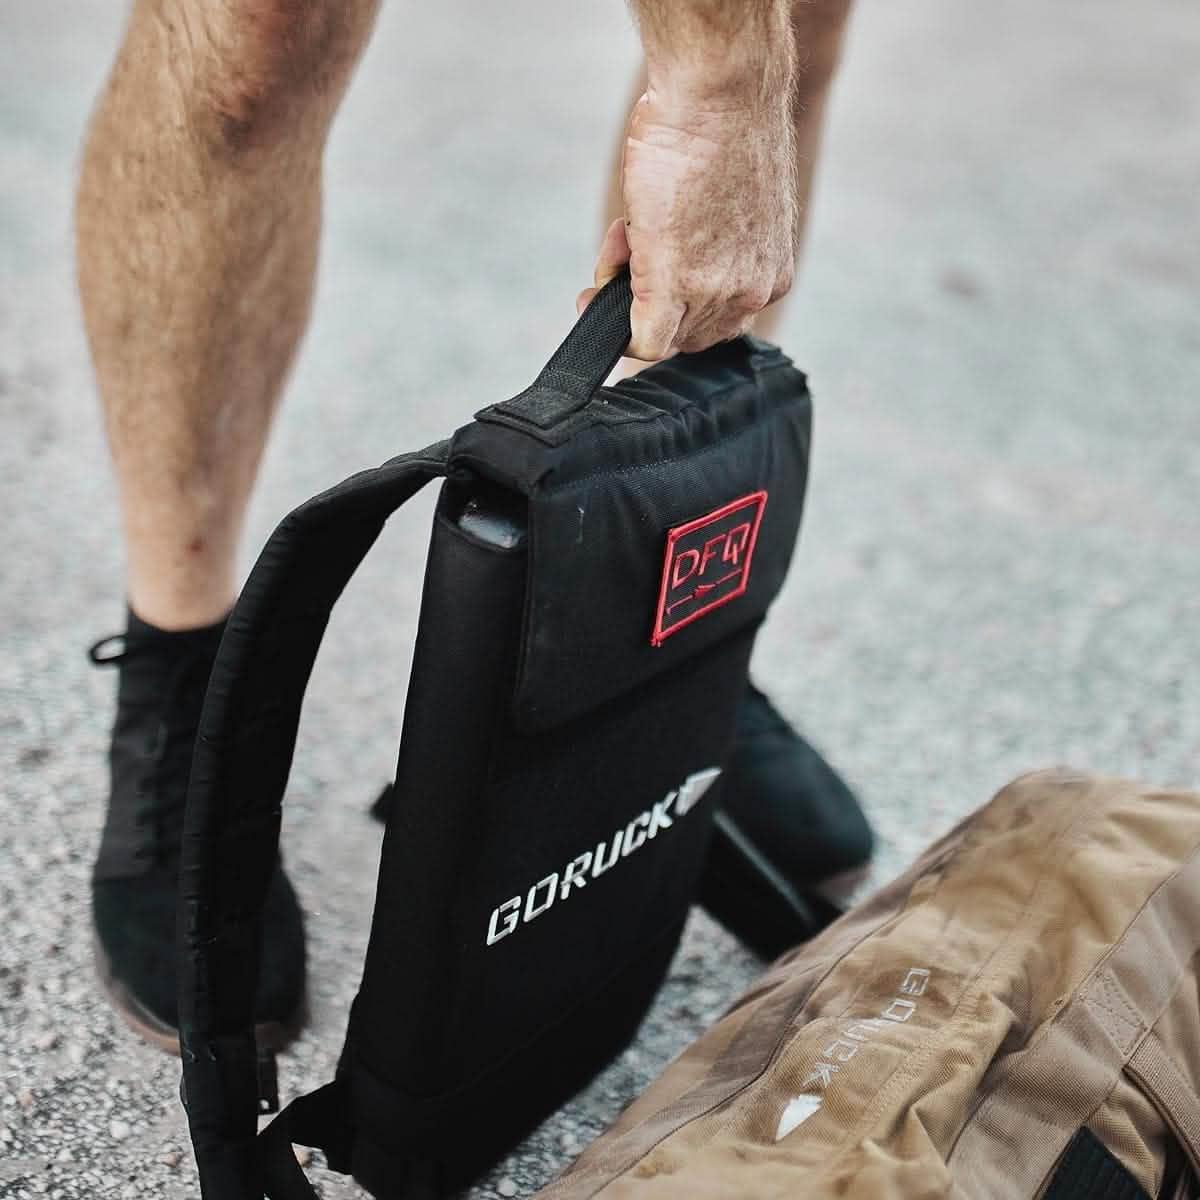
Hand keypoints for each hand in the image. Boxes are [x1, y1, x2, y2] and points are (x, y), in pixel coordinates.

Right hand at [579, 86, 796, 360]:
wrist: (720, 94)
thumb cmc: (718, 130)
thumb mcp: (727, 205)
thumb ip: (709, 246)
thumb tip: (667, 267)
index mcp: (770, 274)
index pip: (716, 322)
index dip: (675, 302)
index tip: (649, 271)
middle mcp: (750, 293)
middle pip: (687, 333)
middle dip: (648, 297)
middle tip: (627, 247)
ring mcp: (715, 294)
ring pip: (659, 332)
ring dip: (626, 291)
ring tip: (626, 233)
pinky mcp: (674, 287)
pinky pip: (644, 342)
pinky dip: (616, 325)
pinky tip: (608, 278)